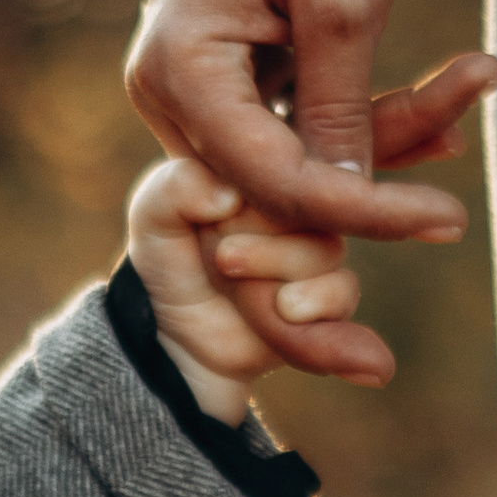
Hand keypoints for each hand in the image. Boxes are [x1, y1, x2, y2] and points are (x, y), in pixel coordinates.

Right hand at [126, 0, 496, 382]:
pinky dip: (357, 133)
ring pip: (287, 167)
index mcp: (178, 65)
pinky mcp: (222, 94)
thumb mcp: (342, 0)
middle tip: (453, 193)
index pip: (270, 174)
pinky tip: (434, 123)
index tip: (445, 221)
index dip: (357, 208)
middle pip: (273, 182)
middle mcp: (165, 93)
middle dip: (368, 188)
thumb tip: (346, 200)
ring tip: (465, 113)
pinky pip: (290, 137)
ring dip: (375, 155)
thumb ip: (339, 107)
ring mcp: (188, 97)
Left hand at [126, 157, 356, 418]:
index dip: (251, 189)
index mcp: (264, 171)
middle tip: (223, 257)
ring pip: (326, 247)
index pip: (284, 157)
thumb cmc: (168, 265)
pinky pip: (342, 290)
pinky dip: (313, 301)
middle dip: (263, 233)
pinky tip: (281, 308)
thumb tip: (231, 194)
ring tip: (236, 277)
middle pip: (312, 202)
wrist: (177, 339)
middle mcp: (298, 207)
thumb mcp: (154, 217)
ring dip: (279, 265)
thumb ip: (177, 186)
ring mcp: (316, 249)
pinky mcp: (329, 296)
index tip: (212, 218)